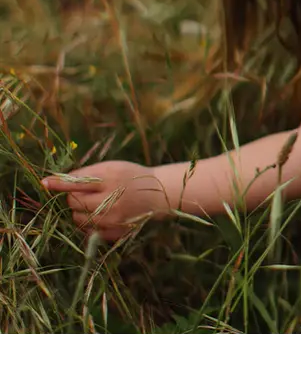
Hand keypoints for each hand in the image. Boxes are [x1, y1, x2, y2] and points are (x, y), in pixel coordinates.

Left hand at [42, 161, 171, 241]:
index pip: (76, 182)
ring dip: (79, 211)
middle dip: (73, 197)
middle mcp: (111, 199)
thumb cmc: (130, 176)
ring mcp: (112, 218)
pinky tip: (100, 215)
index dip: (58, 183)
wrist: (157, 194)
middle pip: (74, 202)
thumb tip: (58, 181)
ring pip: (78, 218)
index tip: (45, 183)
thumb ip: (87, 173)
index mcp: (110, 178)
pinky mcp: (114, 232)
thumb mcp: (111, 167)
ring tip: (93, 204)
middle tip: (85, 192)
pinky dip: (88, 224)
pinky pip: (88, 231)